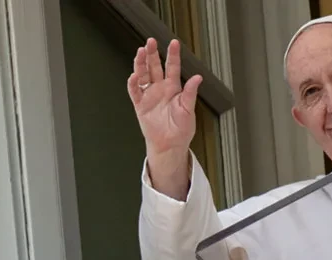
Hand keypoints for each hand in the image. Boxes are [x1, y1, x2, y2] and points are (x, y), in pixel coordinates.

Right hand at [127, 38, 201, 200]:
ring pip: (143, 75)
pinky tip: (134, 75)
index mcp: (173, 88)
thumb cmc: (182, 129)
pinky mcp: (140, 105)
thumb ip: (191, 93)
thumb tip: (198, 78)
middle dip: (152, 54)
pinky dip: (134, 83)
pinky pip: (135, 91)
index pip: (172, 67)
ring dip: (141, 64)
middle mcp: (160, 89)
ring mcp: (150, 96)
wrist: (171, 145)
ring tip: (140, 52)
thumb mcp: (189, 109)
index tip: (174, 43)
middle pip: (154, 67)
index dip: (173, 55)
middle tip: (150, 41)